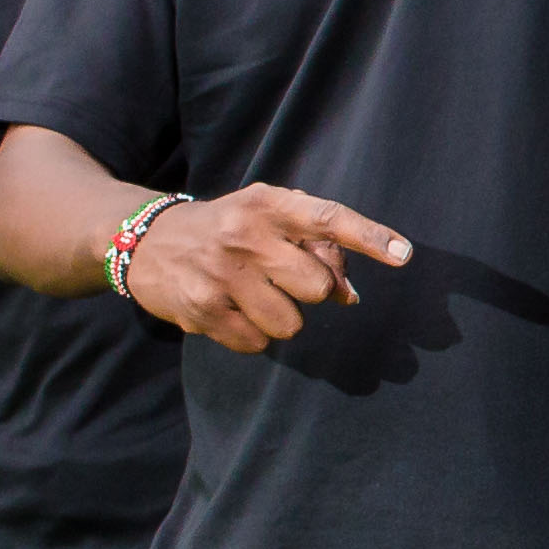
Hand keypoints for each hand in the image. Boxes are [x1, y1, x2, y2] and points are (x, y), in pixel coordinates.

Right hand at [122, 185, 409, 352]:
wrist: (144, 240)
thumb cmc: (226, 229)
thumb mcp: (266, 218)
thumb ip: (313, 247)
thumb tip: (350, 297)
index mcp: (267, 204)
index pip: (328, 218)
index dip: (370, 237)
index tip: (404, 255)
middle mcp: (244, 235)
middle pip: (317, 287)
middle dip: (310, 291)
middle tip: (283, 279)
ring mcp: (221, 275)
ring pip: (290, 324)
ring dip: (281, 317)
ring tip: (252, 295)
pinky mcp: (201, 310)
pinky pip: (257, 344)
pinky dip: (252, 335)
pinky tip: (230, 310)